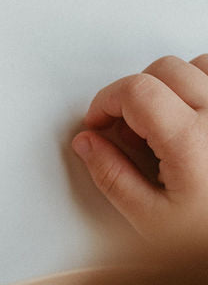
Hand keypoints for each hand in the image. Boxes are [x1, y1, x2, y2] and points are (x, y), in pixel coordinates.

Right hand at [72, 54, 207, 242]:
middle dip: (133, 93)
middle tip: (127, 129)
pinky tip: (193, 114)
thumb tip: (88, 145)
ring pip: (198, 65)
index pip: (136, 90)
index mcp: (191, 141)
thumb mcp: (153, 219)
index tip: (98, 121)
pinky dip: (201, 84)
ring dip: (172, 83)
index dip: (106, 101)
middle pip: (163, 70)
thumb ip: (113, 177)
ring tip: (163, 120)